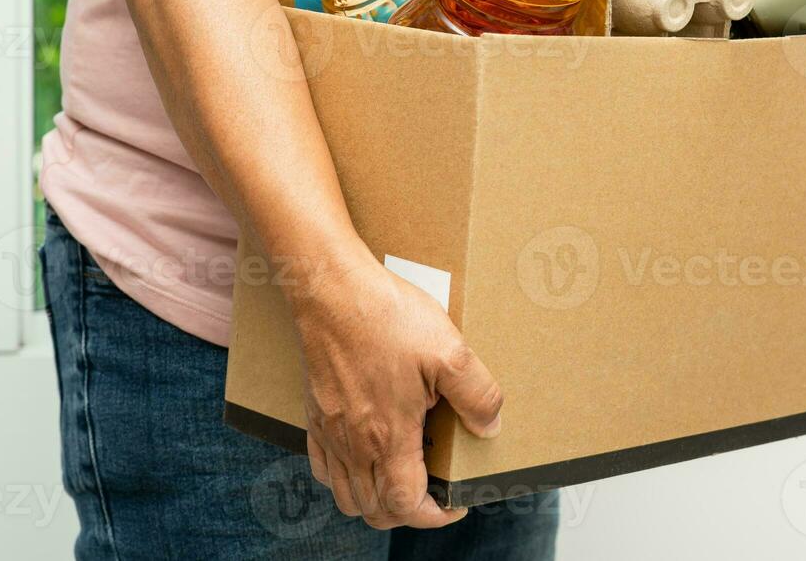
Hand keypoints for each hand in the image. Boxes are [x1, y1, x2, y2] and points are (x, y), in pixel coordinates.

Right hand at [290, 245, 503, 527]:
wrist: (331, 290)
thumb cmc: (386, 318)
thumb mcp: (450, 352)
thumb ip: (477, 395)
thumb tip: (491, 426)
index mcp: (388, 437)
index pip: (405, 506)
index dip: (435, 515)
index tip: (456, 502)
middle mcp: (353, 443)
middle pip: (374, 509)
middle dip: (408, 513)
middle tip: (435, 492)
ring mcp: (329, 431)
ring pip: (346, 495)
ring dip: (375, 500)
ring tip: (403, 478)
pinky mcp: (315, 412)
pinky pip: (323, 467)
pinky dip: (344, 477)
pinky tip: (364, 456)